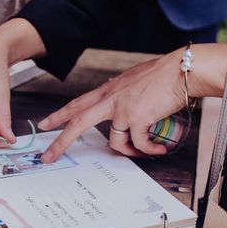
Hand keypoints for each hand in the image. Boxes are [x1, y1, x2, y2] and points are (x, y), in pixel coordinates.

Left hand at [39, 43, 226, 162]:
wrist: (182, 70)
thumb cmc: (163, 75)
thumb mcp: (132, 81)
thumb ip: (120, 93)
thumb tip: (116, 101)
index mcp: (108, 91)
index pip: (77, 104)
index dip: (59, 115)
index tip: (44, 124)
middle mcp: (110, 100)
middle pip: (77, 123)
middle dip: (60, 142)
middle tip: (47, 157)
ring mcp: (122, 109)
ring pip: (114, 142)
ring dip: (129, 151)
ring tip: (144, 150)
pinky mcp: (137, 119)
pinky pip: (139, 144)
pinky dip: (149, 150)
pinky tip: (158, 149)